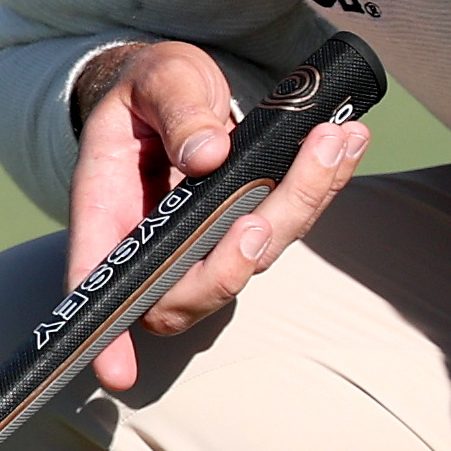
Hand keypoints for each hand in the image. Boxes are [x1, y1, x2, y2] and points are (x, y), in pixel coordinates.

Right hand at [65, 41, 375, 392]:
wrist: (175, 84)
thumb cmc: (150, 85)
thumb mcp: (155, 78)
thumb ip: (178, 110)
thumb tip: (209, 154)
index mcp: (109, 209)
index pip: (102, 281)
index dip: (107, 335)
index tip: (118, 372)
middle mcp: (156, 242)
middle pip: (195, 285)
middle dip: (248, 249)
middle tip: (288, 180)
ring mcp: (205, 243)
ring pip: (254, 256)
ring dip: (303, 201)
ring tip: (335, 140)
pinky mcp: (247, 228)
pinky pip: (287, 223)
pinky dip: (323, 186)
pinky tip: (347, 141)